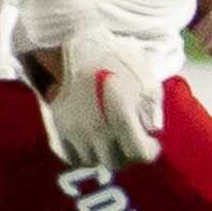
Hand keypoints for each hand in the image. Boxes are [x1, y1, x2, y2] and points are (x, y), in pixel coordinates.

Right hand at [21, 25, 167, 170]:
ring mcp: (74, 131)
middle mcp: (96, 129)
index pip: (140, 154)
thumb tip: (151, 133)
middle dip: (129, 155)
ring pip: (95, 161)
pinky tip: (95, 144)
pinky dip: (86, 155)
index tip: (151, 143)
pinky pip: (73, 156)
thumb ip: (153, 111)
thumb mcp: (147, 81)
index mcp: (120, 116)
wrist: (80, 49)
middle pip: (117, 162)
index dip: (150, 151)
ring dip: (108, 155)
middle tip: (132, 142)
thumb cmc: (118, 62)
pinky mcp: (58, 129)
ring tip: (114, 141)